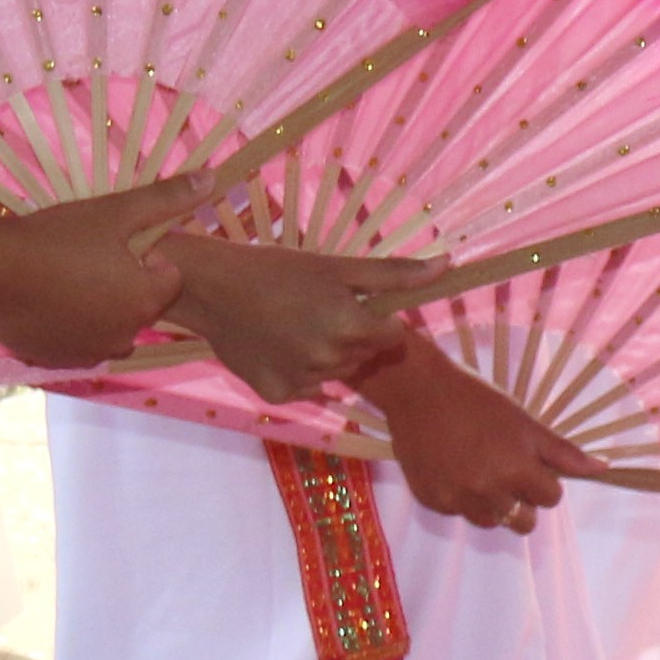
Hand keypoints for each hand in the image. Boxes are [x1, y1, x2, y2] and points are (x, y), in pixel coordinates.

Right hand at [0, 182, 192, 374]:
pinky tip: (45, 301)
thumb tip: (213, 179)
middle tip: (81, 258)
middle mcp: (125, 336)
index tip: (109, 243)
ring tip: (61, 278)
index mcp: (146, 300)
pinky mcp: (58, 361)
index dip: (142, 257)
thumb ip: (167, 199)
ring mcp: (90, 352)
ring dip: (96, 308)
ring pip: (108, 326)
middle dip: (121, 284)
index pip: (166, 278)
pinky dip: (69, 326)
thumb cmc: (56, 238)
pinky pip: (76, 342)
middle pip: (138, 304)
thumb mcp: (116, 211)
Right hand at [156, 228, 427, 401]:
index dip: (375, 318)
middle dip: (351, 335)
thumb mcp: (338, 267)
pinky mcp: (277, 395)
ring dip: (326, 354)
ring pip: (336, 372)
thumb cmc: (279, 270)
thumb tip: (447, 265)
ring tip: (295, 326)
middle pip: (364, 355)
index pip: (392, 335)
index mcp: (351, 326)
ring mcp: (302, 381)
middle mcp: (330, 359)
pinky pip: (305, 387)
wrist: (212, 289)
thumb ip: (395, 273)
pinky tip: (277, 346)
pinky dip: (297, 371)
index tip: (350, 303)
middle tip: (317, 310)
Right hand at [369, 344, 579, 531]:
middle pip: (524, 522)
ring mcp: (456, 500)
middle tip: (507, 471)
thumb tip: (602, 469)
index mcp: (516, 472)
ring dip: (493, 503)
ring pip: (491, 522)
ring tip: (480, 469)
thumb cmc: (478, 401)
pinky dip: (462, 497)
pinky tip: (454, 468)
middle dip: (524, 501)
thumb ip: (563, 453)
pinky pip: (459, 512)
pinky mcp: (431, 501)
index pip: (551, 498)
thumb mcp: (525, 423)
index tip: (530, 462)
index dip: (545, 481)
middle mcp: (486, 493)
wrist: (418, 390)